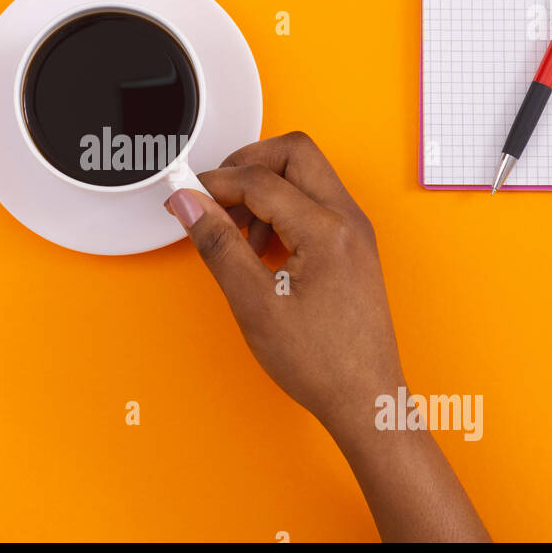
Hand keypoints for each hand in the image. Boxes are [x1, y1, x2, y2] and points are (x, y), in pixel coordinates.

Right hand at [165, 132, 402, 426]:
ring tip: (237, 235)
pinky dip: (281, 211)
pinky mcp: (351, 246)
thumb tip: (190, 203)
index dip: (214, 183)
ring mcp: (354, 232)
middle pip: (293, 153)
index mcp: (327, 229)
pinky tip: (261, 251)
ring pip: (304, 176)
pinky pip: (313, 204)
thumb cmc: (322, 363)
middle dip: (246, 166)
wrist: (365, 399)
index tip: (186, 197)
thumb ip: (219, 244)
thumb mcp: (254, 303)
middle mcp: (348, 220)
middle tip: (215, 197)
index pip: (259, 179)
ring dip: (264, 190)